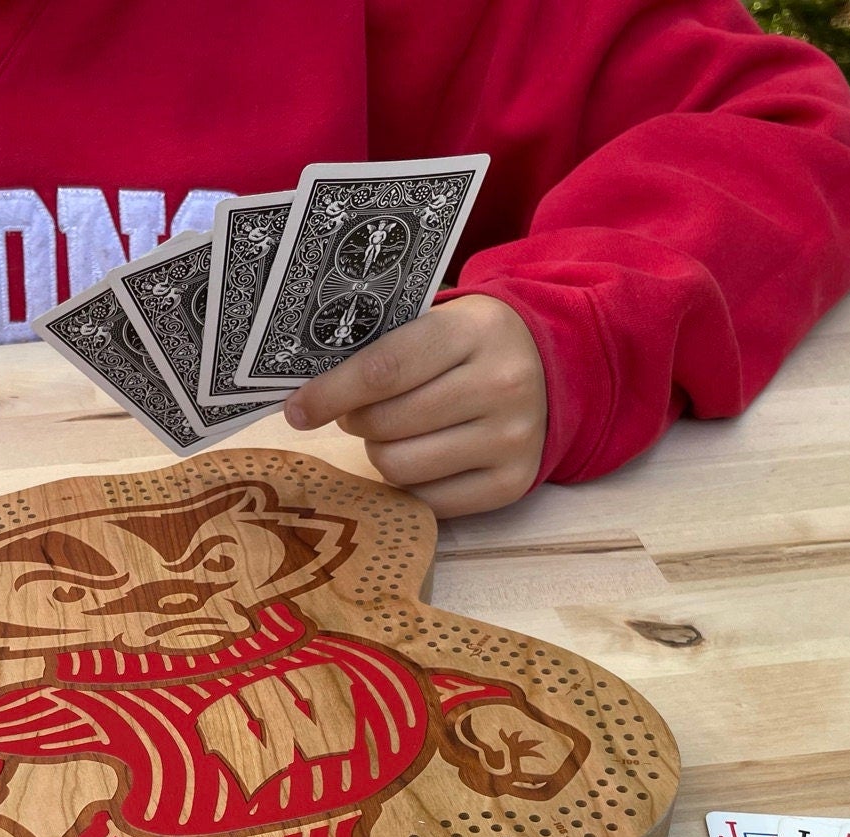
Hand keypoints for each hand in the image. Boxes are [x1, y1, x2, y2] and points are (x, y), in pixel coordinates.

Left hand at [283, 294, 546, 517]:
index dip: (331, 393)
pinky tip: (419, 456)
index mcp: (476, 332)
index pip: (384, 369)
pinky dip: (408, 483)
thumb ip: (382, 348)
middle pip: (386, 423)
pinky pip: (426, 500)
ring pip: (399, 466)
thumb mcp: (438, 322)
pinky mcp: (511, 484)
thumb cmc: (472, 344)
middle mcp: (501, 385)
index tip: (297, 409)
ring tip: (391, 432)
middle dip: (355, 421)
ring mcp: (512, 439)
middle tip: (357, 412)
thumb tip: (307, 393)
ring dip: (378, 452)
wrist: (552, 367)